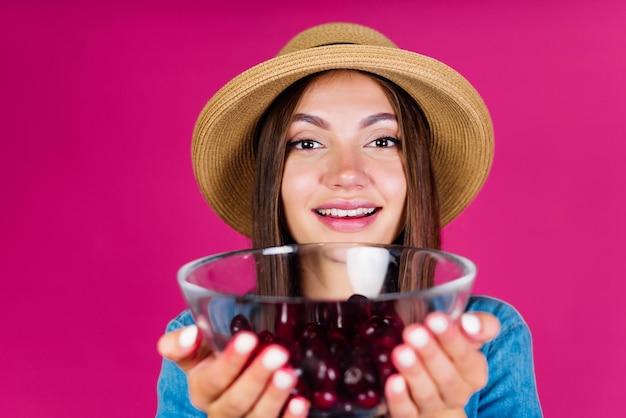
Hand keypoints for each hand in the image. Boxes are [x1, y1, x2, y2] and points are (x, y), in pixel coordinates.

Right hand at [157, 327, 309, 416]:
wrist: (231, 378)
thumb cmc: (215, 359)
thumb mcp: (197, 350)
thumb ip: (184, 342)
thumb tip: (190, 334)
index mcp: (202, 389)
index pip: (212, 379)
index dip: (230, 361)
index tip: (249, 338)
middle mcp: (219, 411)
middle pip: (236, 401)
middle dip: (257, 376)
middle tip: (278, 353)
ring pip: (257, 417)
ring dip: (274, 396)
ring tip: (289, 373)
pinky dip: (290, 416)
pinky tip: (301, 401)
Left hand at [385, 312, 499, 416]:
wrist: (428, 385)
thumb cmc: (446, 352)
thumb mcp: (462, 335)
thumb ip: (477, 325)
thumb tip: (470, 322)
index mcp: (473, 373)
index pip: (467, 358)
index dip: (452, 338)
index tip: (435, 319)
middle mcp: (456, 393)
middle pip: (447, 377)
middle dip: (430, 353)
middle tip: (414, 332)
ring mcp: (433, 407)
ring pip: (427, 395)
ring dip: (415, 373)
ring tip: (401, 352)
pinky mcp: (410, 417)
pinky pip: (406, 412)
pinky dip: (399, 398)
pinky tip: (393, 381)